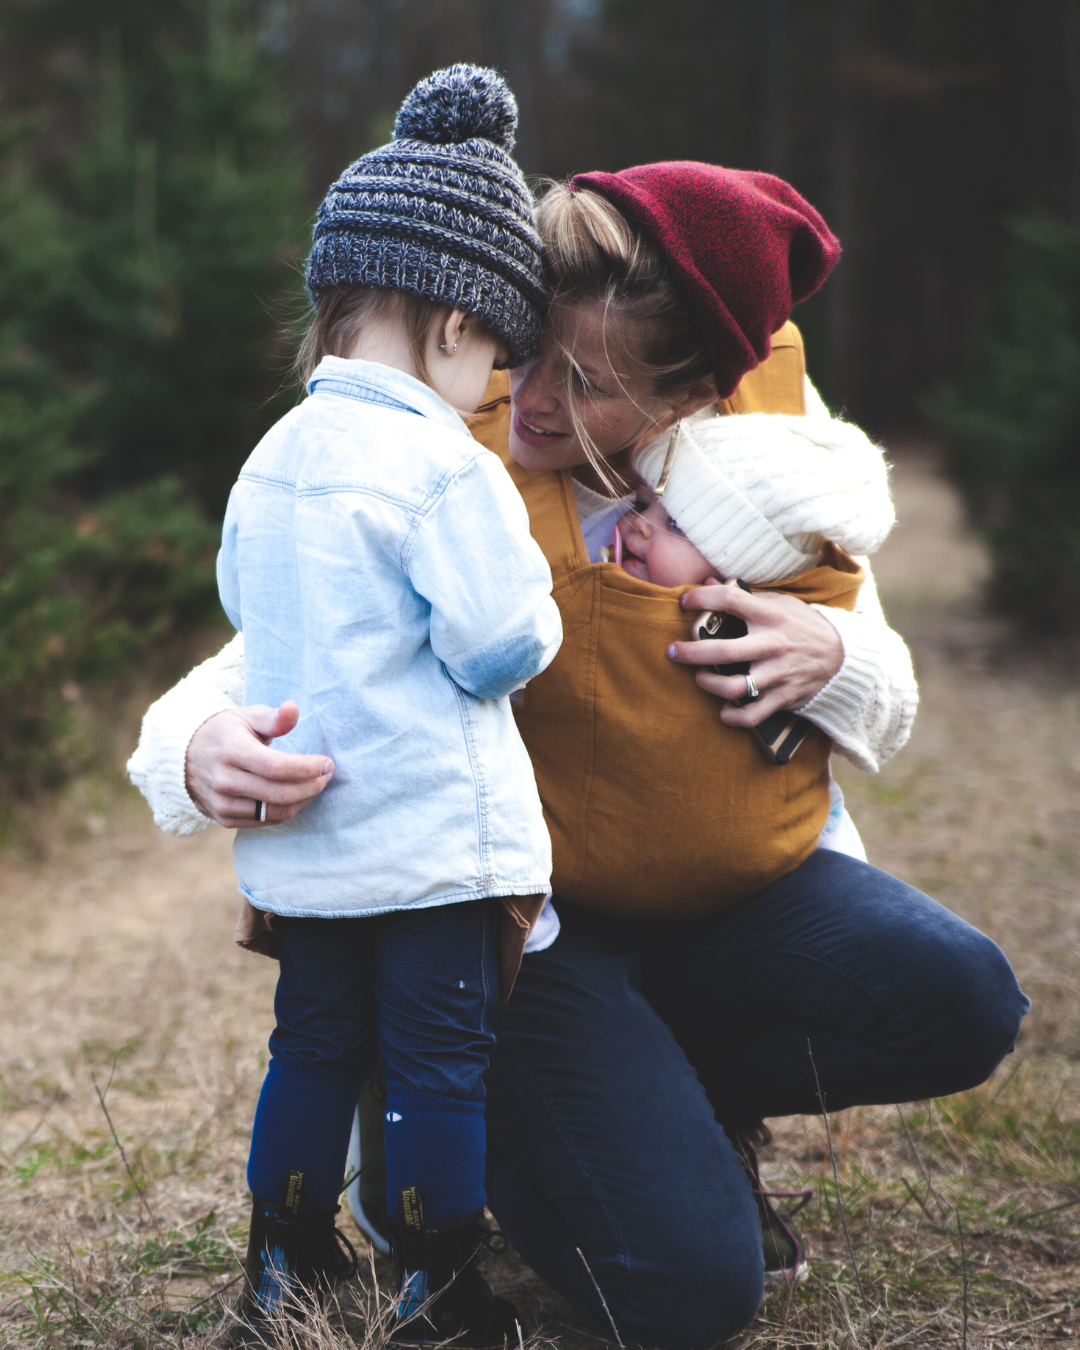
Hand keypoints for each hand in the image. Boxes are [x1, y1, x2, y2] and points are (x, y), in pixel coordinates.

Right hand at [185, 701, 333, 827]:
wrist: (186, 758)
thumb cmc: (226, 733)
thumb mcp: (247, 717)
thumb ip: (273, 718)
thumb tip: (294, 709)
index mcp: (232, 751)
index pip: (276, 767)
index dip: (307, 768)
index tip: (327, 763)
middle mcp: (225, 780)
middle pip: (280, 793)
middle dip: (312, 786)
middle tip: (327, 776)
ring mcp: (223, 803)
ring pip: (276, 811)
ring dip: (304, 800)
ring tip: (316, 786)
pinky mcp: (225, 819)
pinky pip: (266, 821)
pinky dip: (287, 810)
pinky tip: (298, 796)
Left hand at [668, 579, 843, 726]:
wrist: (843, 656)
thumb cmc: (803, 625)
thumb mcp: (780, 604)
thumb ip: (745, 596)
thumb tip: (708, 581)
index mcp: (771, 616)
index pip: (731, 600)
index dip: (703, 598)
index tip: (684, 602)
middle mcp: (773, 645)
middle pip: (723, 651)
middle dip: (690, 652)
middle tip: (674, 652)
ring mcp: (778, 673)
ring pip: (734, 687)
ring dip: (708, 684)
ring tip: (700, 678)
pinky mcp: (784, 697)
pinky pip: (752, 714)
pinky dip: (733, 716)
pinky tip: (723, 710)